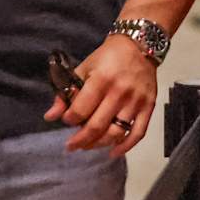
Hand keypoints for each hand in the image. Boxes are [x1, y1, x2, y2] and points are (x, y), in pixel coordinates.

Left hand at [44, 33, 157, 157]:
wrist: (138, 47)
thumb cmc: (107, 57)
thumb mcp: (83, 68)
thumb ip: (66, 93)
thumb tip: (51, 116)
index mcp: (101, 80)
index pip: (81, 109)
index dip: (70, 119)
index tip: (66, 121)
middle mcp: (119, 93)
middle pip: (98, 125)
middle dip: (81, 139)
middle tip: (71, 145)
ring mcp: (136, 102)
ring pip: (116, 132)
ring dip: (99, 144)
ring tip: (87, 147)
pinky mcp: (149, 107)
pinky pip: (138, 133)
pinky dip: (125, 146)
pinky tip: (112, 152)